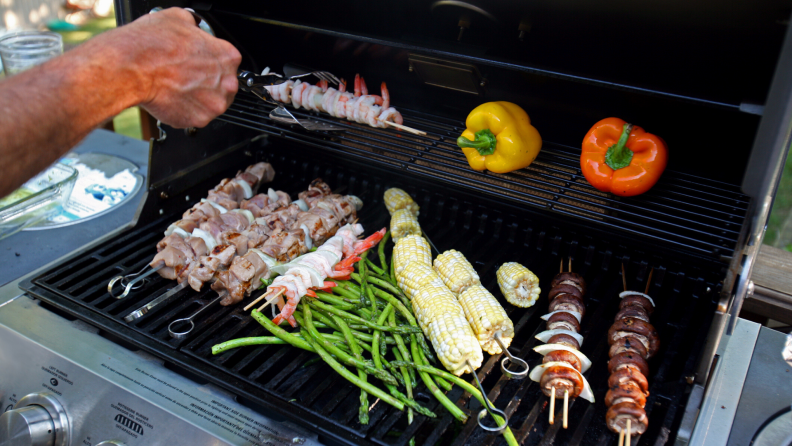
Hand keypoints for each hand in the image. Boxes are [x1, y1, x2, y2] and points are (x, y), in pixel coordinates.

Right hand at [108, 8, 241, 127]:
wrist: (134, 68)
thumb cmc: (153, 45)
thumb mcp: (178, 18)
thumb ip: (193, 27)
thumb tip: (191, 28)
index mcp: (227, 56)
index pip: (227, 61)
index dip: (210, 61)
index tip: (200, 63)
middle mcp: (227, 83)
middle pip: (222, 85)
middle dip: (206, 83)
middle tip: (186, 77)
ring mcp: (214, 104)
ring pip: (210, 103)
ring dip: (196, 98)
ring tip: (176, 87)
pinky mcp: (199, 120)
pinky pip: (195, 117)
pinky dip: (184, 111)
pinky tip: (171, 99)